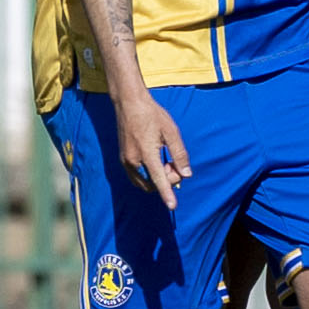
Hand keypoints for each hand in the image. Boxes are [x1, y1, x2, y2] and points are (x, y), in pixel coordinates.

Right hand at [113, 92, 191, 208]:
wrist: (129, 102)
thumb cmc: (152, 114)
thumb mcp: (171, 131)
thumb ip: (179, 154)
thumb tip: (186, 173)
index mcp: (146, 153)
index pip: (159, 179)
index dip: (167, 194)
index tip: (172, 207)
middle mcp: (133, 160)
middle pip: (152, 184)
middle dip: (166, 180)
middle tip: (174, 165)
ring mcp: (125, 160)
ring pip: (143, 182)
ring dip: (156, 179)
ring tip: (165, 162)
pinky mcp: (123, 158)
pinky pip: (136, 176)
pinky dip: (148, 176)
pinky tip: (155, 161)